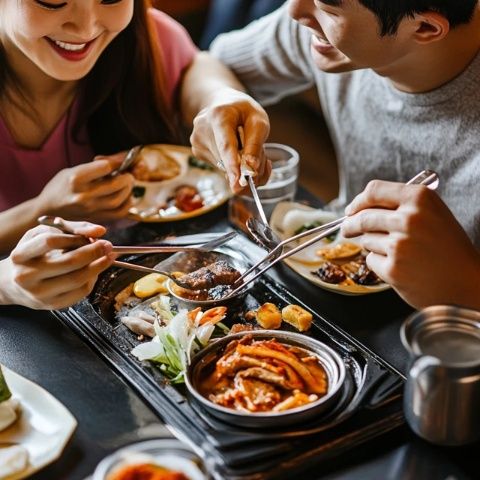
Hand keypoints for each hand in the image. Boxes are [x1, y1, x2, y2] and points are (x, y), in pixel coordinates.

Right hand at [0, 220, 114, 309]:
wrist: (14, 283)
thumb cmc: (33, 254)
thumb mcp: (43, 234)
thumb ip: (72, 228)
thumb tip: (99, 230)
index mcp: (21, 255)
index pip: (50, 242)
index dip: (75, 237)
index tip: (92, 235)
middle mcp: (27, 276)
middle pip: (69, 262)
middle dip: (94, 252)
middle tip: (107, 245)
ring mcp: (40, 294)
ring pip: (78, 279)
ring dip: (99, 266)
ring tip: (107, 257)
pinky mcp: (53, 305)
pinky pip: (81, 292)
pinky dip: (93, 279)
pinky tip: (96, 270)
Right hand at [37, 152, 133, 220]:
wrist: (47, 210)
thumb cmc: (60, 187)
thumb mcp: (72, 171)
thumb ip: (94, 167)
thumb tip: (118, 161)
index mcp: (76, 178)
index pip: (105, 167)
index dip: (117, 162)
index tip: (121, 161)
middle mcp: (84, 194)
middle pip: (116, 184)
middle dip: (127, 177)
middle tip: (128, 174)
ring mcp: (91, 208)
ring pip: (119, 199)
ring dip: (128, 190)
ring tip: (127, 184)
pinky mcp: (96, 218)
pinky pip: (119, 213)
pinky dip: (127, 204)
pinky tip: (126, 197)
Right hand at [190, 87, 271, 192]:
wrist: (221, 103)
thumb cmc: (242, 111)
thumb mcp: (258, 120)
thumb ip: (256, 144)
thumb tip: (251, 169)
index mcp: (219, 116)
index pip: (226, 145)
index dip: (232, 165)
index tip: (237, 183)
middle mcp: (202, 130)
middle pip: (228, 161)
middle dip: (248, 166)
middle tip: (262, 156)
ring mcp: (197, 143)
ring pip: (226, 168)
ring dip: (241, 166)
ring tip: (244, 146)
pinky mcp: (198, 153)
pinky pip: (221, 168)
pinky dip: (233, 166)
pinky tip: (234, 150)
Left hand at [341, 180, 479, 308]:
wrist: (465, 283)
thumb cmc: (448, 249)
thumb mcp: (432, 214)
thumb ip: (401, 206)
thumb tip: (359, 208)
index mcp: (420, 198)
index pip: (374, 191)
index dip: (358, 201)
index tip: (351, 210)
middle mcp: (409, 219)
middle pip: (362, 216)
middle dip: (351, 224)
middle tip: (348, 229)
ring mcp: (399, 244)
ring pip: (365, 239)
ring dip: (372, 245)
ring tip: (398, 253)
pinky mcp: (393, 268)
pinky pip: (370, 260)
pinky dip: (378, 264)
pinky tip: (399, 267)